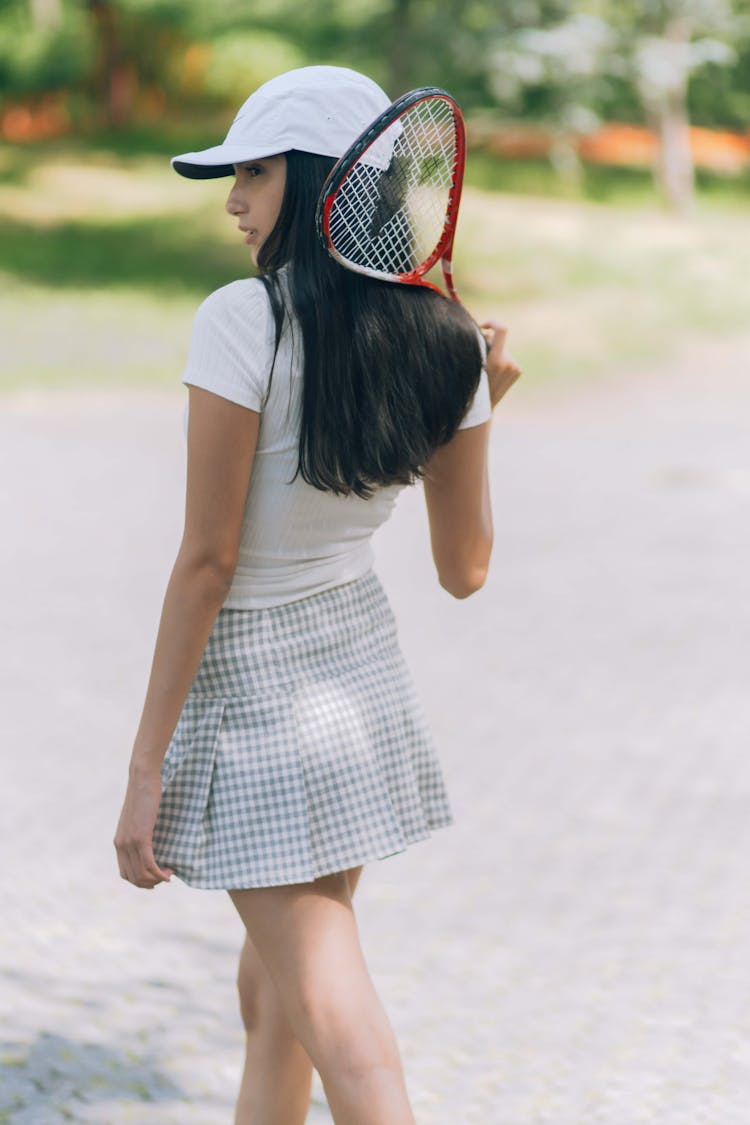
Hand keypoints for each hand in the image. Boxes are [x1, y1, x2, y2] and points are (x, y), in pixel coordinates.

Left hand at [114, 765, 173, 888]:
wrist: (142, 778)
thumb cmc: (144, 794)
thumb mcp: (139, 817)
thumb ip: (140, 830)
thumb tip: (153, 838)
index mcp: (119, 842)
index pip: (125, 874)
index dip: (141, 881)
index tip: (157, 876)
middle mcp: (121, 845)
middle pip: (133, 878)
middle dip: (150, 883)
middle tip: (166, 876)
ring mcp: (130, 842)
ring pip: (141, 874)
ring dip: (157, 879)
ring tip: (170, 873)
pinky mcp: (140, 838)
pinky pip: (149, 864)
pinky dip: (160, 873)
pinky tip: (170, 872)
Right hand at [480, 321, 521, 407]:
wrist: (482, 411)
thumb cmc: (471, 386)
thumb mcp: (472, 366)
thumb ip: (480, 347)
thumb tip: (487, 332)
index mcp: (496, 361)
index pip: (502, 330)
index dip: (492, 323)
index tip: (483, 326)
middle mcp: (509, 363)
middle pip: (498, 341)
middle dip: (488, 344)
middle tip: (479, 356)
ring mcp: (515, 367)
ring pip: (502, 350)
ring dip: (494, 354)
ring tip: (487, 371)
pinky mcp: (518, 370)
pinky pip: (507, 357)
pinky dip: (500, 360)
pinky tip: (495, 374)